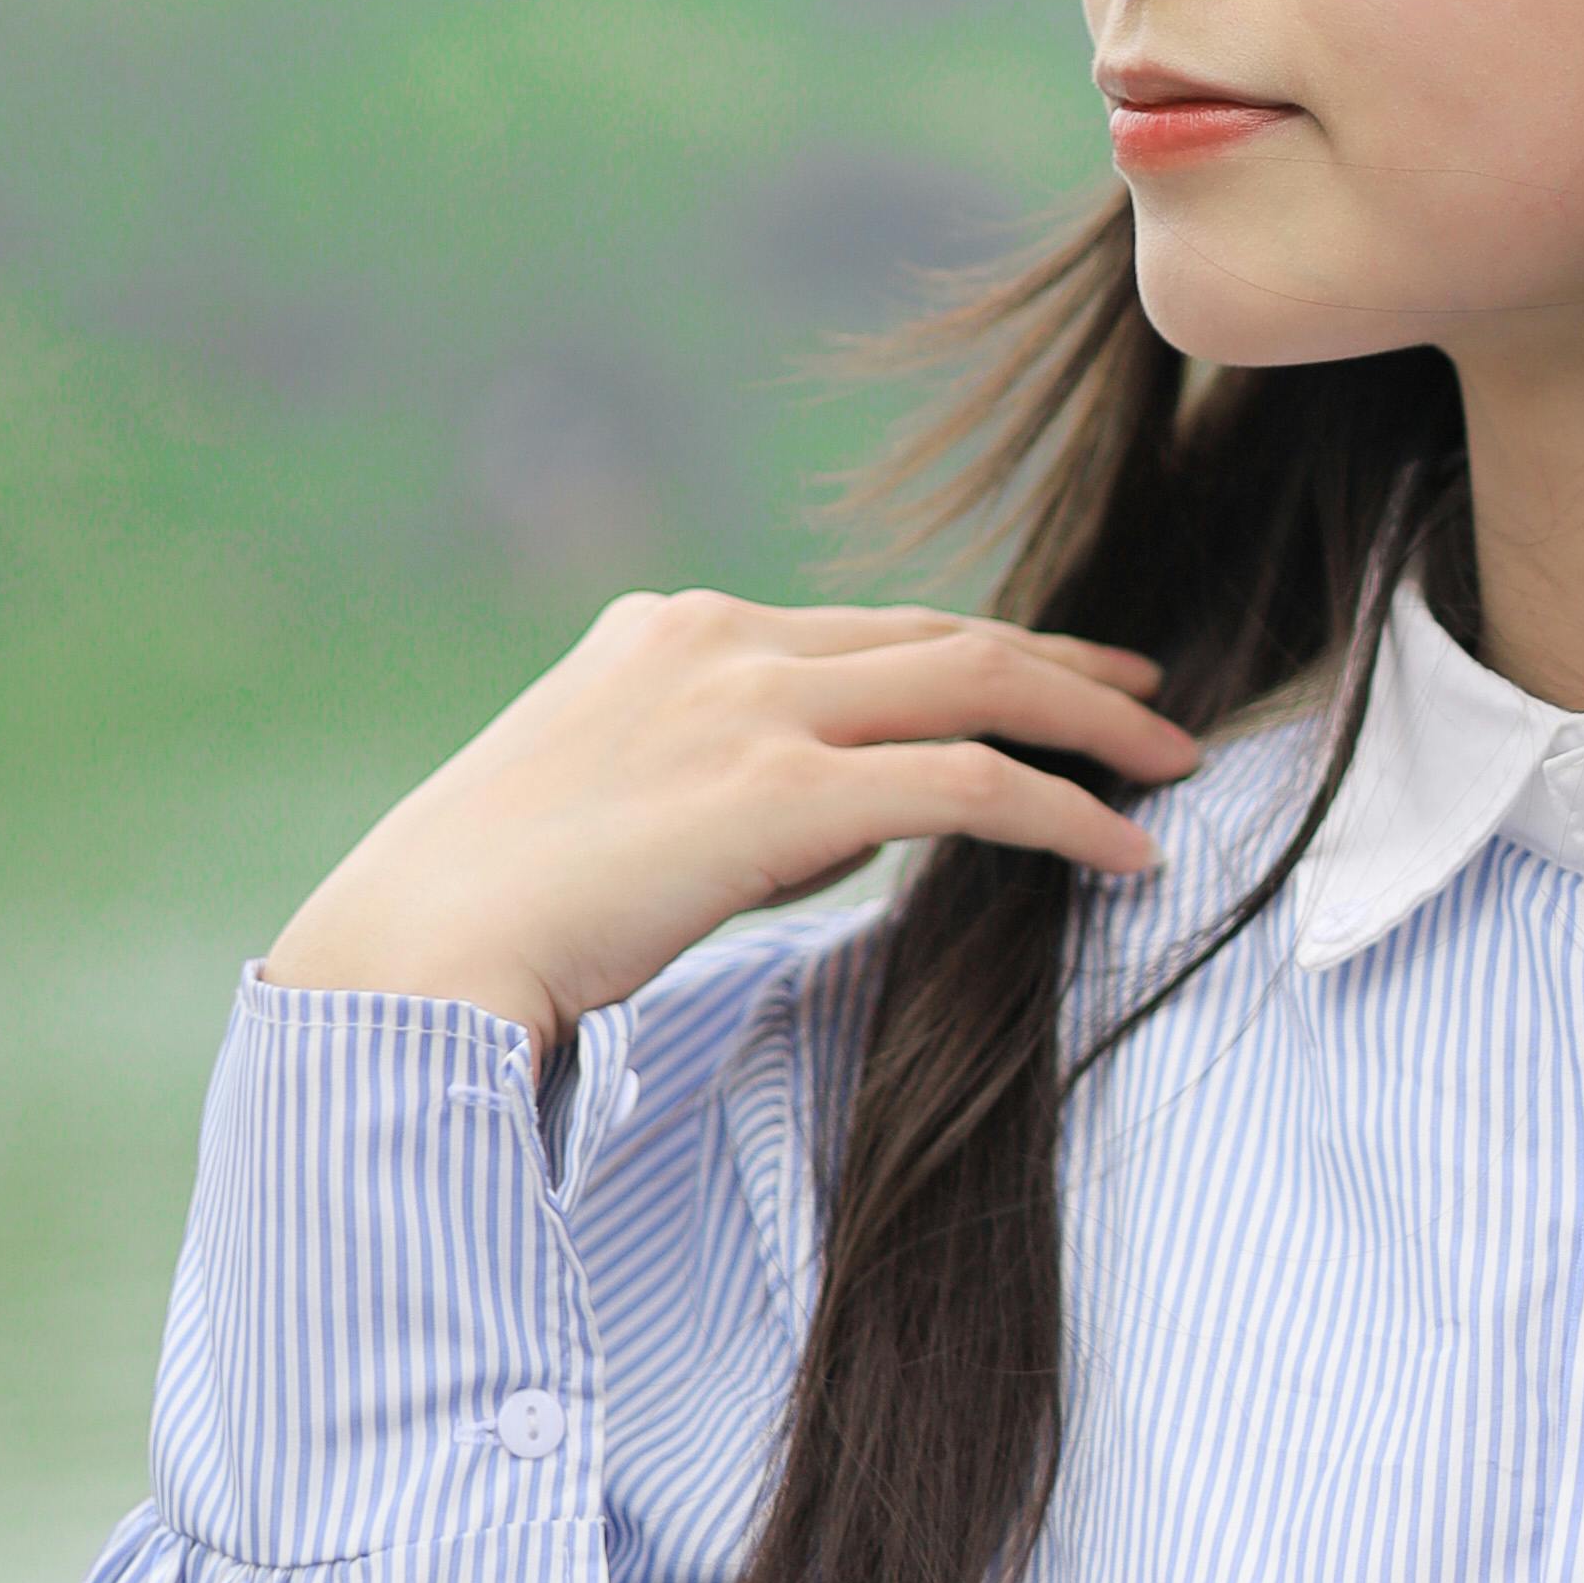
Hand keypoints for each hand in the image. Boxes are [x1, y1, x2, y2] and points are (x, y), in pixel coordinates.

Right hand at [255, 594, 1199, 1055]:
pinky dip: (1065, 817)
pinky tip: (1125, 855)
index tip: (1052, 676)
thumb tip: (835, 822)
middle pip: (941, 635)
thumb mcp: (607, 801)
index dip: (975, 650)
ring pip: (977, 686)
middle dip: (1063, 666)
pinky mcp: (780, 795)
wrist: (412, 955)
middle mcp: (717, 642)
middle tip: (1149, 699)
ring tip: (1171, 771)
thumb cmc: (493, 916)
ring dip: (1092, 727)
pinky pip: (969, 789)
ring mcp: (749, 706)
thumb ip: (717, 779)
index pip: (864, 628)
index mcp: (667, 631)